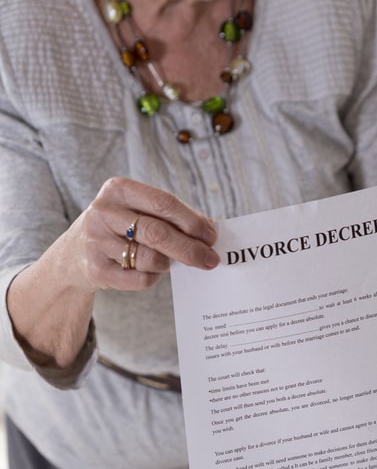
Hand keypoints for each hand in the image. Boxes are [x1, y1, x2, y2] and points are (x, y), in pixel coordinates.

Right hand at [7, 177, 219, 369]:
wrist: (72, 255)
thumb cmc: (119, 228)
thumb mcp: (137, 211)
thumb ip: (170, 216)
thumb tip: (210, 228)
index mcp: (118, 189)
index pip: (164, 203)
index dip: (192, 221)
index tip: (212, 236)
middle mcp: (103, 212)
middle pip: (158, 233)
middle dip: (190, 249)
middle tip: (211, 259)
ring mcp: (95, 241)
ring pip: (150, 258)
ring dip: (167, 263)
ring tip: (167, 261)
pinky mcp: (94, 269)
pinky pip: (139, 279)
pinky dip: (152, 278)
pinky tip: (148, 271)